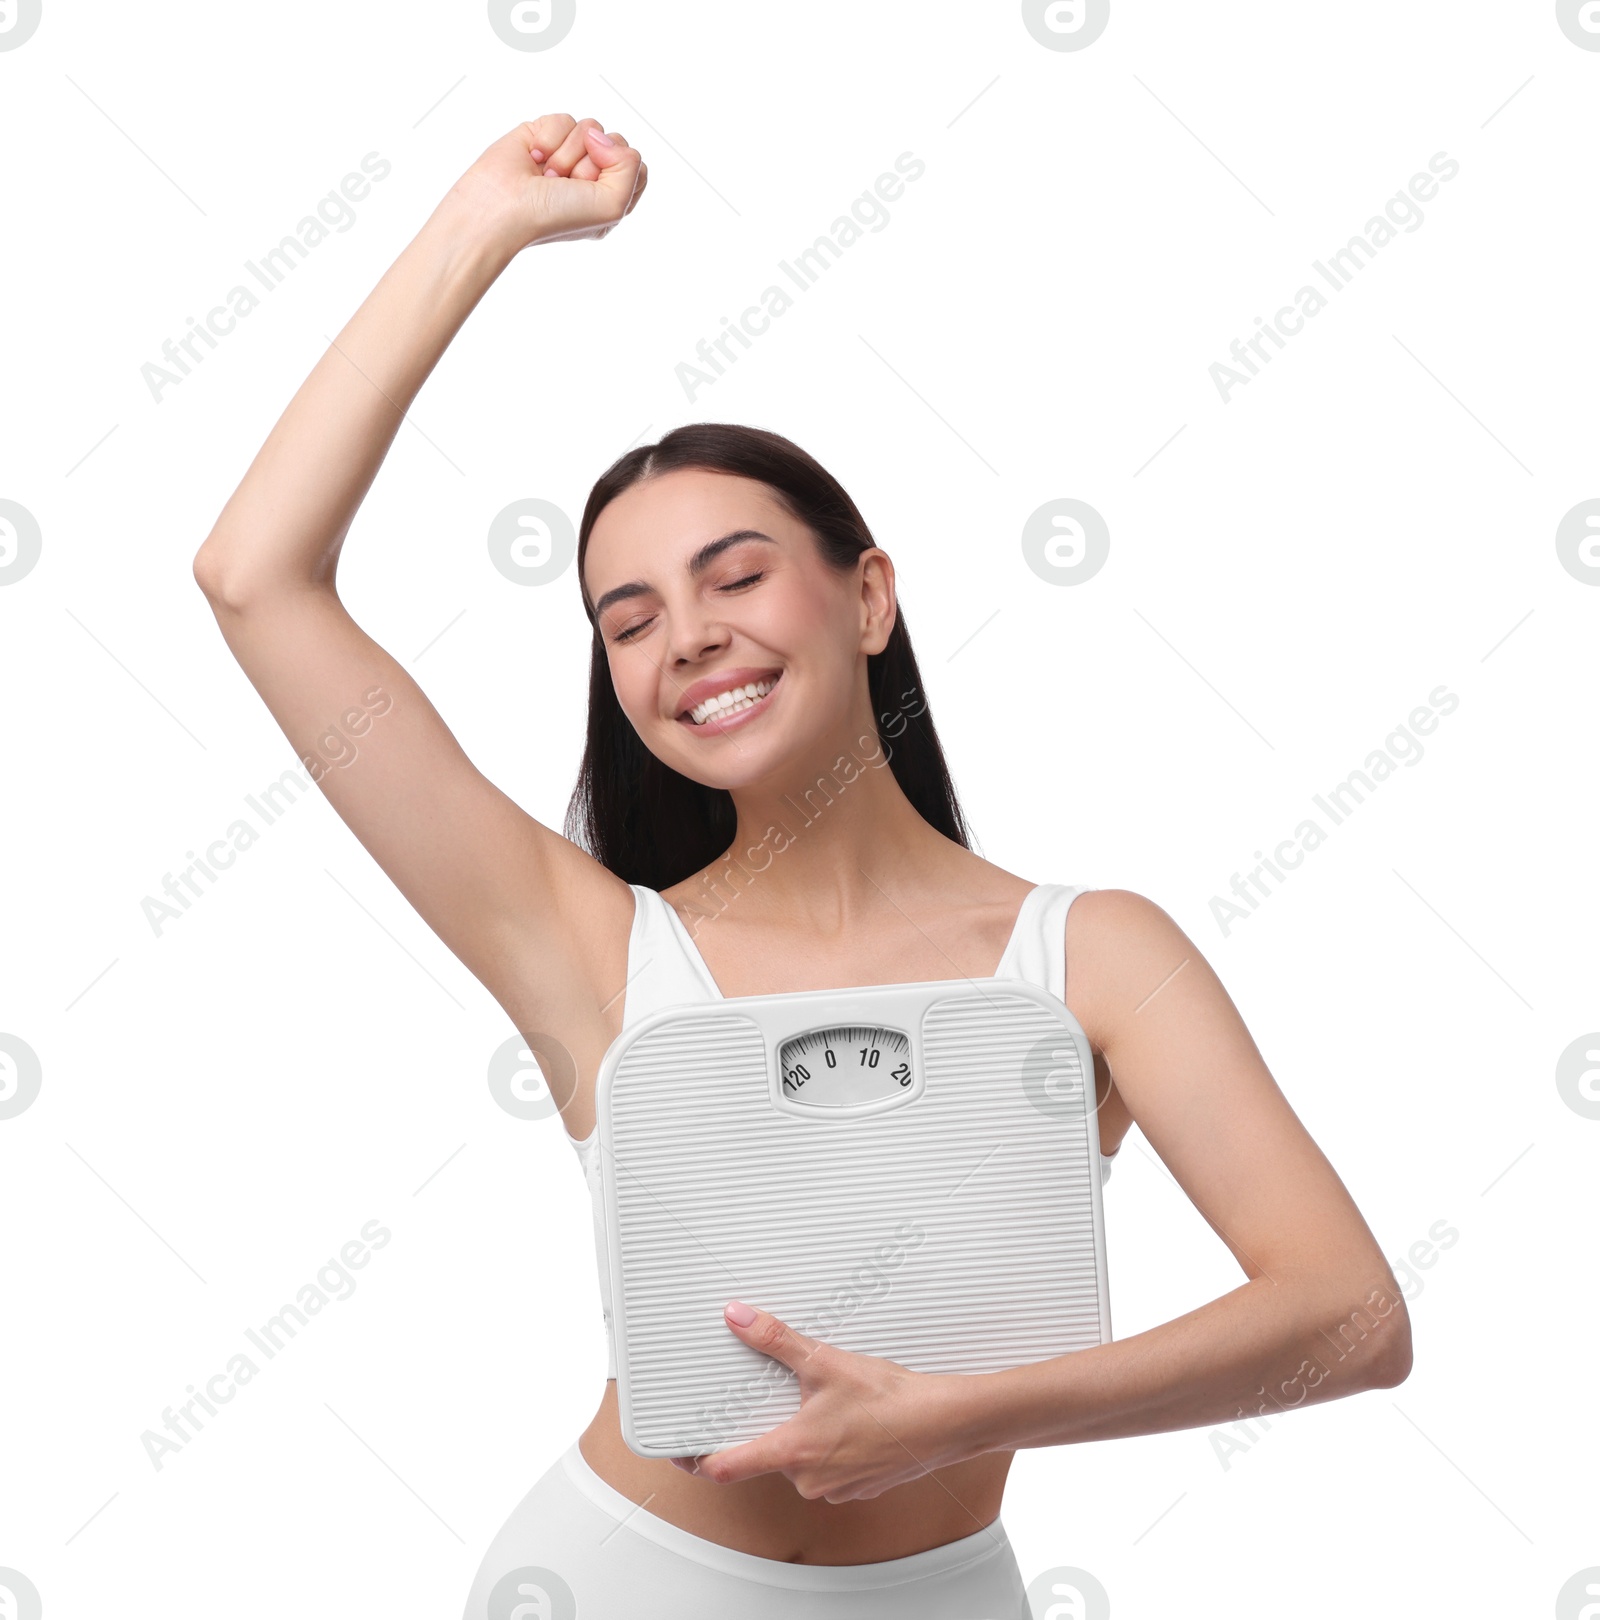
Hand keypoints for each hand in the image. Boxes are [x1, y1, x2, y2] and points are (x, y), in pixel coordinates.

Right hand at [448, 115, 646, 256]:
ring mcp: (568, 155)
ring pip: (591, 127)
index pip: (637, 169)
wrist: (503, 206)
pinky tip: (533, 158)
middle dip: (592, 163)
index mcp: (610, 200)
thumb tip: (601, 135)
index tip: (595, 189)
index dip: (619, 171)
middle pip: (617, 143)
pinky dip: (548, 138)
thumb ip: (632, 167)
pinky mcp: (545, 135)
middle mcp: (591, 177)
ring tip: (548, 175)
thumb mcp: (614, 205)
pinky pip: (563, 119)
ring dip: (568, 153)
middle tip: (568, 185)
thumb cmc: (554, 216)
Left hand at [667, 1301, 981, 1503]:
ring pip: (800, 1460)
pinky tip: (847, 1417)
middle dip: (768, 1426)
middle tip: (776, 1396)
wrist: (944, 1422)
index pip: (726, 1467)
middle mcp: (808, 1479)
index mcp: (792, 1452)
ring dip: (803, 1433)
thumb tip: (740, 1319)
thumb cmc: (891, 1401)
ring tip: (824, 1401)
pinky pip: (828, 1466)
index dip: (698, 1458)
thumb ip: (776, 1341)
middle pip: (765, 1456)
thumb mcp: (825, 1361)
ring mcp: (834, 1486)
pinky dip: (831, 1443)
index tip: (681, 1450)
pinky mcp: (857, 1485)